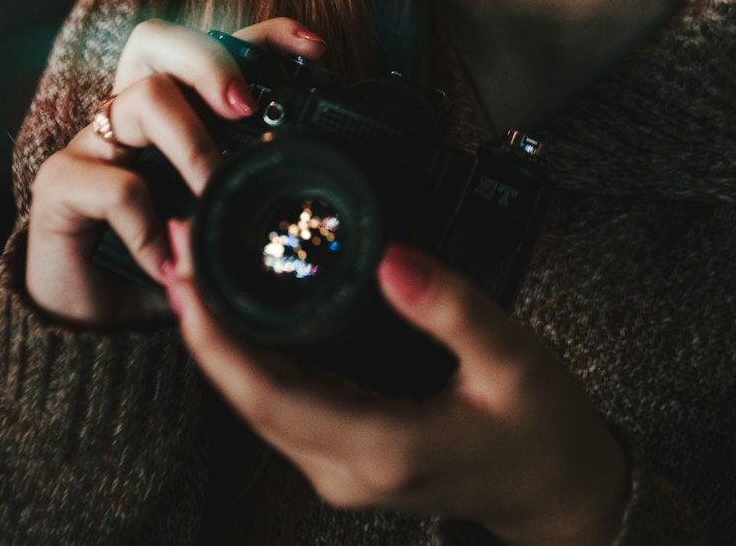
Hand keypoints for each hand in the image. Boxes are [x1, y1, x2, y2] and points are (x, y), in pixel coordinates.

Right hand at [24, 17, 324, 326]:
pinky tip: (167, 264)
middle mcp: (128, 114)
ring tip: (212, 189)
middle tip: (246, 108)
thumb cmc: (165, 261)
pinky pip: (113, 185)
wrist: (96, 332)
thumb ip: (253, 191)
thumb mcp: (220, 221)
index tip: (312, 48)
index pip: (212, 46)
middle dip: (211, 62)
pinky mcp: (60, 187)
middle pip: (159, 41)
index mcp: (172, 110)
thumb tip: (313, 174)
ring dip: (191, 143)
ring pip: (145, 99)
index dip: (263, 35)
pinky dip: (148, 226)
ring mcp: (91, 145)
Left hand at [163, 221, 630, 545]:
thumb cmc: (542, 426)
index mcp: (384, 446)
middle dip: (202, 323)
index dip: (215, 335)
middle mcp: (346, 469)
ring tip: (197, 264)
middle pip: (245, 398)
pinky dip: (249, 356)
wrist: (557, 490)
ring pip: (255, 405)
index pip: (269, 392)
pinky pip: (278, 406)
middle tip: (178, 245)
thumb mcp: (514, 356)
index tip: (187, 273)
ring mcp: (340, 471)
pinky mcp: (344, 458)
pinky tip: (241, 309)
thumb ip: (453, 307)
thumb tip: (389, 256)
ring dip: (219, 339)